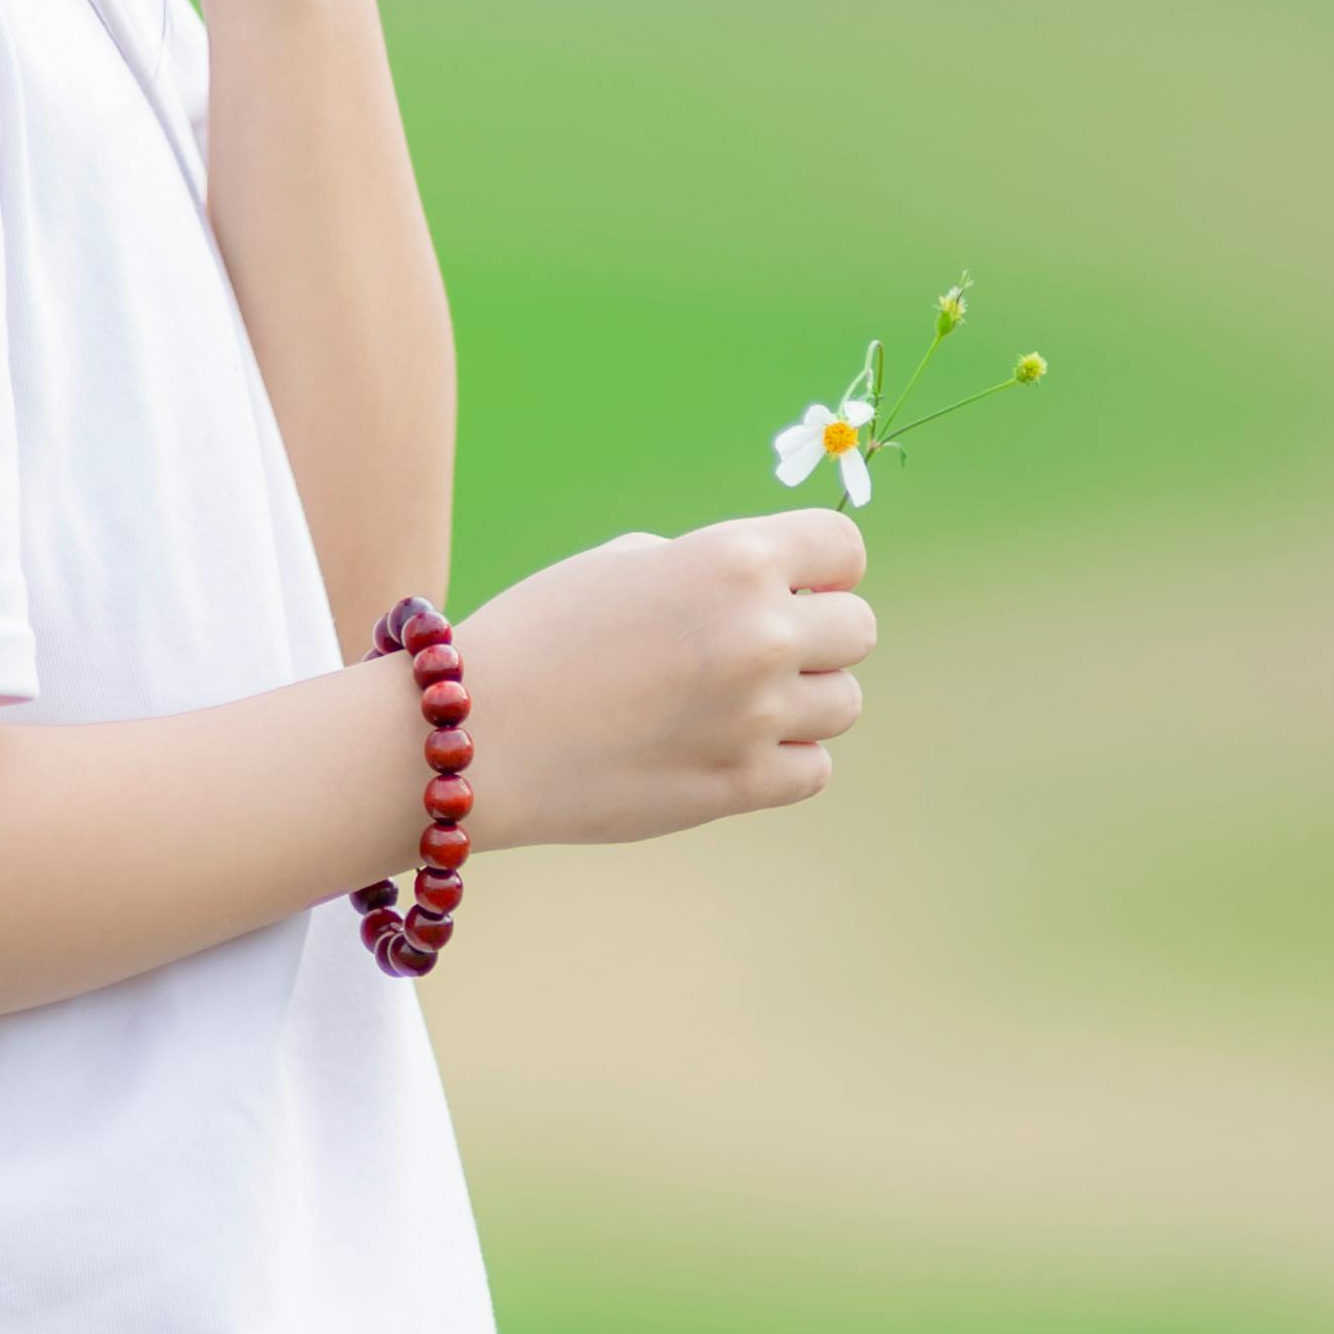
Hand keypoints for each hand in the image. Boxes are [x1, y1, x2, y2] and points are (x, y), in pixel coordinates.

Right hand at [456, 511, 874, 848]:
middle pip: (858, 629)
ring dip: (802, 700)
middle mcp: (759, 633)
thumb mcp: (624, 564)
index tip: (792, 584)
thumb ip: (711, 568)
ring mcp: (756, 716)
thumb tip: (776, 589)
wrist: (475, 734)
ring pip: (845, 703)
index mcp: (730, 561)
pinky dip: (783, 759)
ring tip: (733, 702)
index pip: (844, 547)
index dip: (822, 566)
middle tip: (756, 650)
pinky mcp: (742, 786)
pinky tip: (725, 746)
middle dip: (817, 635)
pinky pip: (815, 768)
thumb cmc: (538, 633)